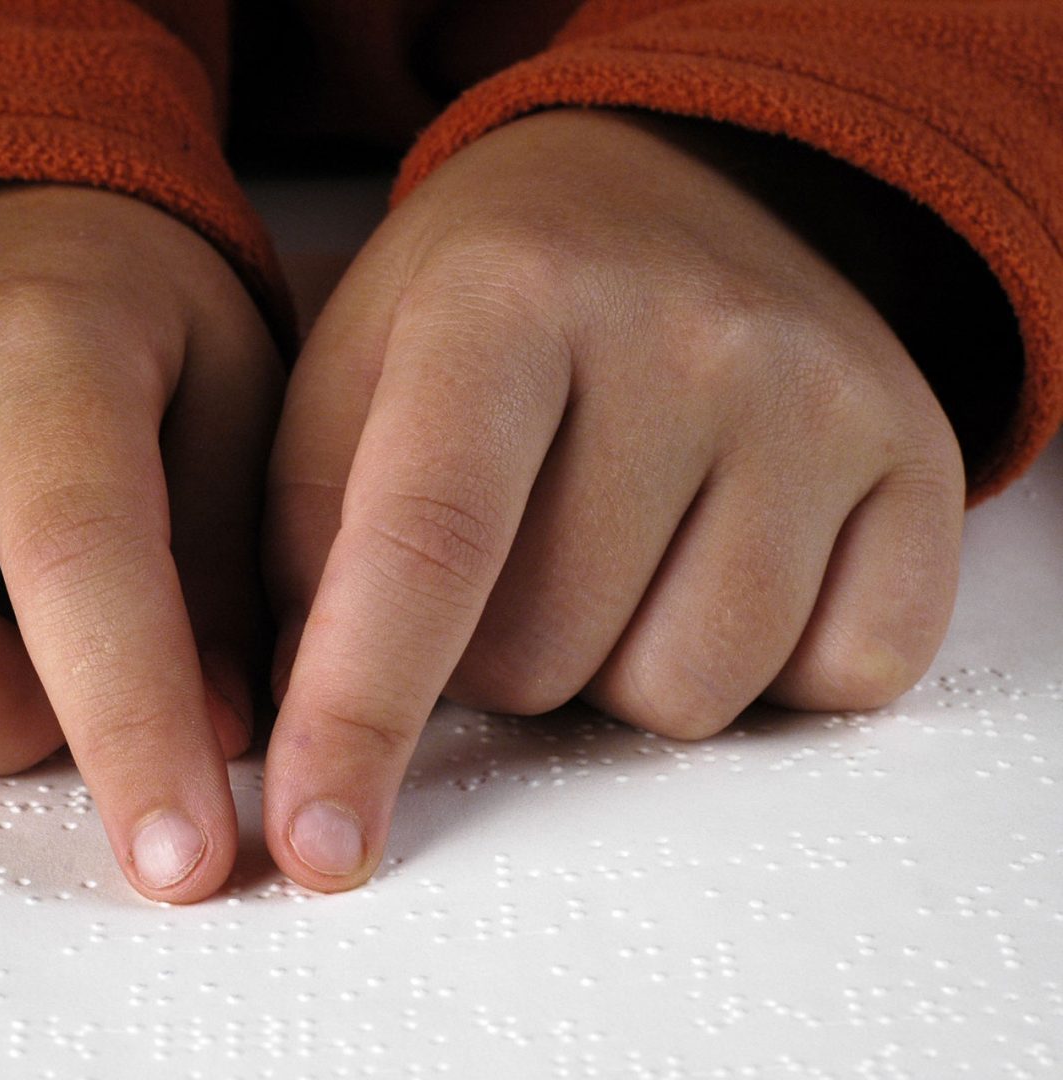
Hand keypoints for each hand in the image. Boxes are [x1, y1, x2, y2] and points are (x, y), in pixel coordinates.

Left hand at [262, 110, 963, 890]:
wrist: (662, 193)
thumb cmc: (478, 313)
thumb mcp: (346, 382)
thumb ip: (304, 552)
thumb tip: (302, 749)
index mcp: (505, 296)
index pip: (427, 542)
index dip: (360, 712)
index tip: (321, 847)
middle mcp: (683, 331)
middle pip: (546, 657)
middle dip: (490, 657)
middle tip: (508, 552)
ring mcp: (818, 395)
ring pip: (684, 693)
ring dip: (614, 669)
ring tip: (608, 549)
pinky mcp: (919, 461)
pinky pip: (836, 677)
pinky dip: (758, 667)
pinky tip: (716, 561)